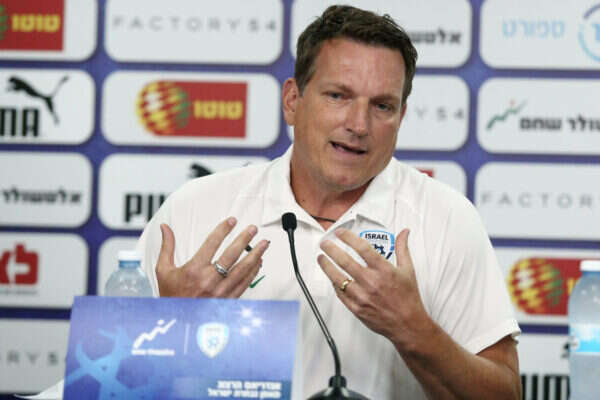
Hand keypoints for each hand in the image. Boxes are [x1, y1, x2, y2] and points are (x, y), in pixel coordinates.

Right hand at [156, 217, 268, 297]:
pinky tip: (259, 262)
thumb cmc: (171, 295)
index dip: (223, 230)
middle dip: (244, 239)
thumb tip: (165, 227)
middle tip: (253, 229)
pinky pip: (244, 283)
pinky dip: (253, 272)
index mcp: (194, 270)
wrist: (178, 322)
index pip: (212, 243)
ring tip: (264, 244)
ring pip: (242, 269)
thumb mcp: (164, 270)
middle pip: (231, 255)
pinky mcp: (228, 300)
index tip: (231, 221)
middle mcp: (208, 280)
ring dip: (255, 255)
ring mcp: (220, 291)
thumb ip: (167, 247)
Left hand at [318, 228, 430, 347]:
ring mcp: (362, 295)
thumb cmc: (407, 298)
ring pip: (337, 277)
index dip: (348, 237)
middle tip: (325, 244)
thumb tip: (403, 233)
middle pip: (344, 260)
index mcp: (384, 270)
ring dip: (326, 266)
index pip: (362, 248)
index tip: (341, 233)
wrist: (407, 324)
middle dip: (331, 249)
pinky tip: (331, 278)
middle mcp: (371, 282)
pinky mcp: (356, 308)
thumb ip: (402, 249)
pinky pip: (340, 294)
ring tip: (321, 258)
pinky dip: (334, 284)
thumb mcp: (408, 270)